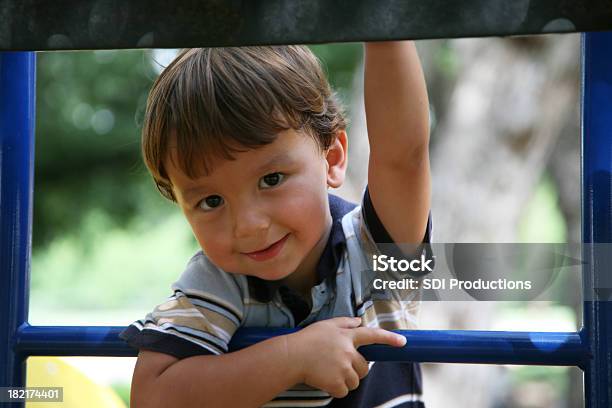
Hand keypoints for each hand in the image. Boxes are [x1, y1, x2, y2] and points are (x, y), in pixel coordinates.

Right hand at [285, 317, 405, 397]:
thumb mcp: (326, 325)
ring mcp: (343, 368)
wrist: (291, 356)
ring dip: (345, 380)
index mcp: (347, 336)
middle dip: (355, 369)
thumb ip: (345, 322)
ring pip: (355, 381)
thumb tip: (359, 321)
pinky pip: (344, 390)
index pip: (372, 335)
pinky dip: (336, 389)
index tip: (403, 342)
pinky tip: (324, 380)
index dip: (389, 339)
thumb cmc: (307, 340)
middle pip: (364, 367)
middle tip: (338, 365)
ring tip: (328, 372)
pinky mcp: (337, 382)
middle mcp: (348, 351)